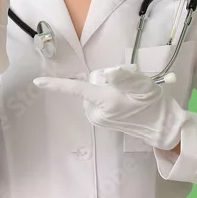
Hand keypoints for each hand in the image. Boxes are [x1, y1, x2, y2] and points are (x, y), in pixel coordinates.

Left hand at [34, 64, 186, 150]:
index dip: (57, 85)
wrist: (159, 125)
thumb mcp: (144, 85)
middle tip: (125, 85)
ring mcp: (96, 118)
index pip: (77, 90)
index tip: (37, 83)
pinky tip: (120, 100)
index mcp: (105, 101)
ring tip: (125, 94)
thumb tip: (108, 71)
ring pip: (91, 92)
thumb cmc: (152, 104)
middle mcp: (96, 112)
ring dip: (105, 89)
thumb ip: (125, 77)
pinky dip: (104, 96)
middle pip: (89, 84)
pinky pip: (94, 100)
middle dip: (104, 80)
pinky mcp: (98, 121)